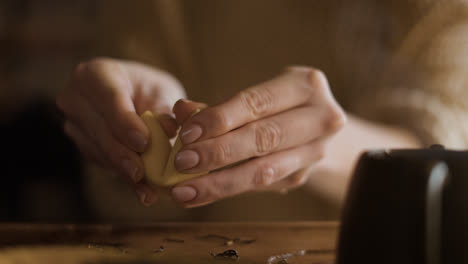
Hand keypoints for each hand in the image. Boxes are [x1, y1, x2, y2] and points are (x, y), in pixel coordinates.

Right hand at [57, 57, 184, 205]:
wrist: (133, 97)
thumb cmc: (149, 90)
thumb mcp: (161, 91)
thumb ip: (164, 108)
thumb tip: (168, 130)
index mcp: (94, 74)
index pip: (109, 99)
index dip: (125, 122)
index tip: (143, 142)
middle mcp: (76, 98)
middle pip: (99, 129)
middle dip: (123, 154)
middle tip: (142, 173)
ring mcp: (75, 124)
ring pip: (99, 151)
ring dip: (124, 171)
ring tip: (147, 189)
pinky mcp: (82, 146)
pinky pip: (102, 163)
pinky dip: (124, 177)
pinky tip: (143, 191)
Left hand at [170, 67, 346, 206]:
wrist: (314, 126)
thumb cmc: (275, 104)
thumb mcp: (255, 95)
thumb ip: (219, 106)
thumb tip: (181, 110)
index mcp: (305, 86)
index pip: (257, 103)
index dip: (220, 118)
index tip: (187, 133)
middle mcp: (320, 118)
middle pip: (264, 138)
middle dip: (218, 153)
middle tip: (182, 163)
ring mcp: (315, 151)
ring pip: (264, 172)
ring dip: (220, 183)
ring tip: (185, 190)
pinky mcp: (303, 177)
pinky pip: (261, 186)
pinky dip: (228, 190)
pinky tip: (202, 194)